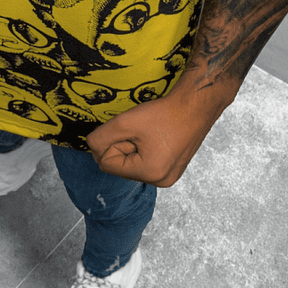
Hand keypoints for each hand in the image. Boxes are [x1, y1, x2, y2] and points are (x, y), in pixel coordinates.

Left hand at [85, 75, 236, 186]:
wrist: (196, 105)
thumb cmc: (165, 113)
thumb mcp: (125, 122)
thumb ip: (101, 137)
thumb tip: (91, 147)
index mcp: (150, 174)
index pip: (107, 164)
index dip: (110, 143)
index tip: (127, 129)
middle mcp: (161, 181)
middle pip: (121, 166)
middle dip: (124, 145)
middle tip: (140, 129)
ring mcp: (170, 176)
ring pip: (133, 163)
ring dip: (134, 145)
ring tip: (150, 132)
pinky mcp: (174, 168)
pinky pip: (147, 161)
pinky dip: (145, 147)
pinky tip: (156, 135)